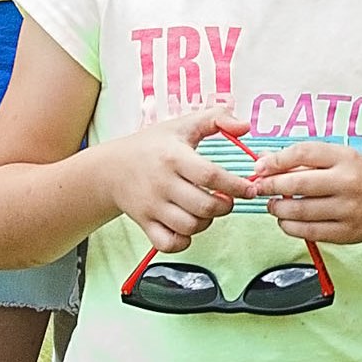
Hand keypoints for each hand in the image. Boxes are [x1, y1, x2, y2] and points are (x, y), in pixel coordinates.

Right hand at [101, 107, 254, 253]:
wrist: (112, 168)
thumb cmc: (153, 146)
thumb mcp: (184, 124)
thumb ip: (218, 118)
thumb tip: (245, 127)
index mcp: (174, 157)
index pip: (210, 176)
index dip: (235, 185)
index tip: (249, 188)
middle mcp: (162, 183)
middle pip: (203, 206)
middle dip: (225, 206)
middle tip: (228, 199)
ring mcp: (152, 206)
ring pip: (189, 226)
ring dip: (207, 222)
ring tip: (209, 209)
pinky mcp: (144, 223)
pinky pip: (168, 244)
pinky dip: (184, 241)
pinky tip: (190, 227)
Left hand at [249, 141, 361, 246]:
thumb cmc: (361, 178)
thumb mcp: (340, 159)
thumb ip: (305, 158)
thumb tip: (264, 160)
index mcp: (346, 158)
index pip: (304, 153)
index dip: (276, 160)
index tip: (260, 167)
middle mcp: (347, 183)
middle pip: (298, 184)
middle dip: (271, 186)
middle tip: (259, 188)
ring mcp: (346, 210)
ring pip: (299, 211)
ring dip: (277, 208)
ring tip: (272, 205)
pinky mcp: (344, 233)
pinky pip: (307, 232)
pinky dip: (289, 227)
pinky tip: (285, 220)